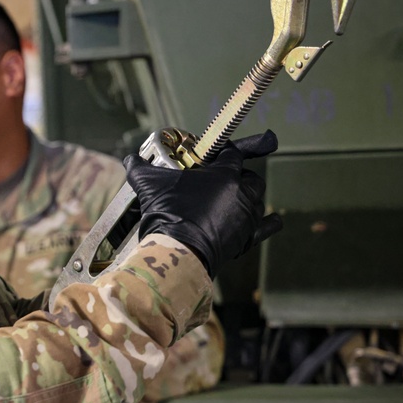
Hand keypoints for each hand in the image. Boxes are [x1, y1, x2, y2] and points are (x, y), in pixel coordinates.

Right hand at [123, 130, 283, 276]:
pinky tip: (271, 219)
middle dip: (239, 175)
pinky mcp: (248, 236)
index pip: (232, 153)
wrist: (177, 250)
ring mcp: (247, 215)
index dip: (224, 151)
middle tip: (222, 179)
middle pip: (250, 176)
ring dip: (248, 196)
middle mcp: (241, 192)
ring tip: (233, 199)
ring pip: (257, 198)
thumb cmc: (167, 213)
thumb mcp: (149, 184)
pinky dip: (268, 221)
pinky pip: (267, 225)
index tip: (216, 154)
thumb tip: (131, 160)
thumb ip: (140, 167)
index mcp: (224, 173)